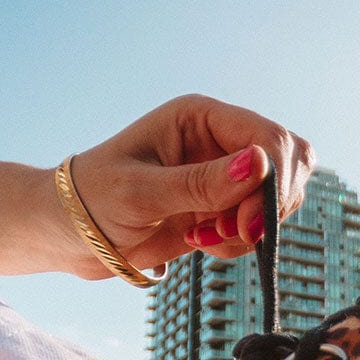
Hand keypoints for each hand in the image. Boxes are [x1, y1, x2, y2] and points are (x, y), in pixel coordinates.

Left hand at [71, 94, 314, 270]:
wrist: (72, 233)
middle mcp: (219, 141)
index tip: (249, 223)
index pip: (269, 137)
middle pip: (287, 164)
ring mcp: (224, 177)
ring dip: (253, 228)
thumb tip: (260, 163)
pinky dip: (239, 243)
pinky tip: (201, 242)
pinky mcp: (222, 209)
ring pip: (278, 199)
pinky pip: (258, 226)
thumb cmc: (94, 199)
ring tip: (205, 237)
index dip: (273, 179)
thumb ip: (202, 183)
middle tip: (236, 234)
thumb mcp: (142, 192)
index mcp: (201, 117)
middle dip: (269, 206)